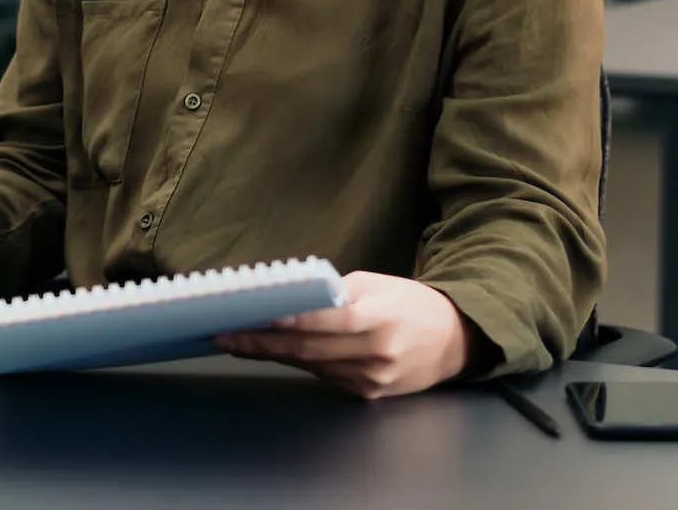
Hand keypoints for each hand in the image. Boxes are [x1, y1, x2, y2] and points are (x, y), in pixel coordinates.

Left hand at [215, 271, 471, 398]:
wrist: (452, 340)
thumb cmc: (407, 303)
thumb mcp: (374, 284)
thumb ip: (333, 293)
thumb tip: (288, 298)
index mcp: (380, 319)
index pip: (330, 321)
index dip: (293, 321)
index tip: (258, 315)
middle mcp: (376, 353)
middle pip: (310, 351)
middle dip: (262, 344)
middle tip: (225, 334)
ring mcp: (372, 379)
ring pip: (311, 366)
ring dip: (271, 354)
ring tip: (235, 340)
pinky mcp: (368, 394)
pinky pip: (324, 377)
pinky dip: (297, 363)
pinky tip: (270, 352)